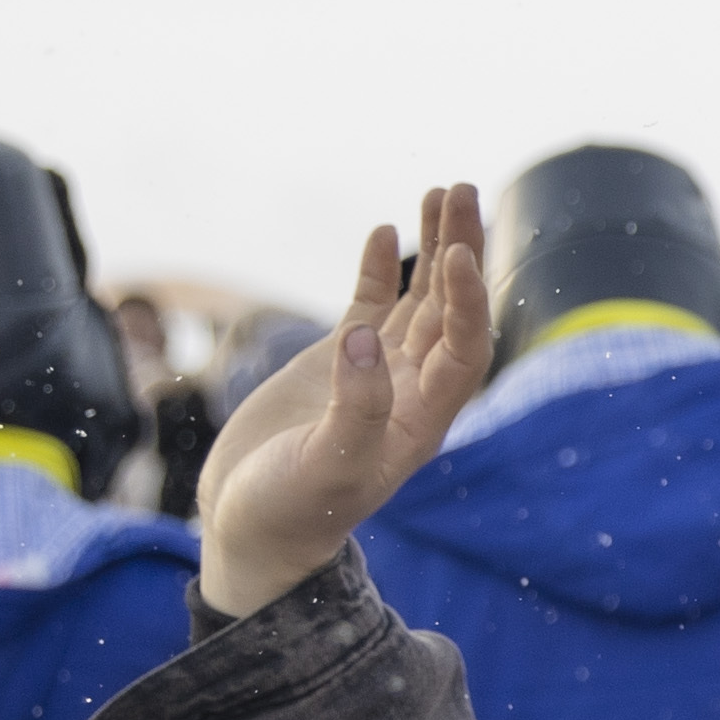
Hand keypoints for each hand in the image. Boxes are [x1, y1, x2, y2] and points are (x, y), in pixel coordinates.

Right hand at [199, 188, 496, 617]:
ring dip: (432, 249)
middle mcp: (411, 392)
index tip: (459, 255)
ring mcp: (376, 374)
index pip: (464, 351)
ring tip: (440, 191)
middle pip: (451, 312)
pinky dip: (379, 270)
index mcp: (421, 422)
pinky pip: (369, 306)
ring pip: (418, 301)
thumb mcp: (325, 467)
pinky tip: (384, 231)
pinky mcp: (337, 364)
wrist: (252, 529)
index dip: (468, 302)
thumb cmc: (290, 511)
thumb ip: (353, 409)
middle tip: (462, 189)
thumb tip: (365, 339)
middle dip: (462, 251)